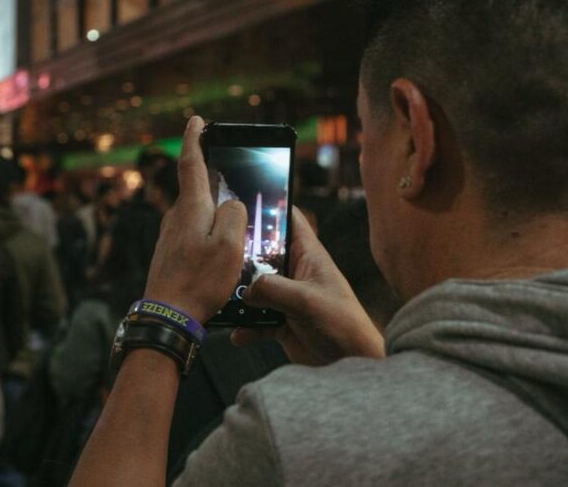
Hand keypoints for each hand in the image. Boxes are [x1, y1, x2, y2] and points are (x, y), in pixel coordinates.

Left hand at [143, 117, 248, 323]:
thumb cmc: (199, 282)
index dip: (195, 139)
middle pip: (198, 189)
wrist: (167, 315)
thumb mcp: (228, 246)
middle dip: (215, 182)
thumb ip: (233, 215)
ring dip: (215, 213)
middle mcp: (175, 216)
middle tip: (235, 180)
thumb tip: (231, 204)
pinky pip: (194, 233)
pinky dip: (209, 233)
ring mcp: (170, 234)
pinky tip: (222, 250)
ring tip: (238, 227)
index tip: (196, 121)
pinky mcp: (171, 252)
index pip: (191, 163)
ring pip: (198, 214)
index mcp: (190, 208)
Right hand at [231, 207, 385, 364]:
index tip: (240, 204)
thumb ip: (272, 289)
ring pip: (253, 287)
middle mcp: (295, 272)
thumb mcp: (306, 300)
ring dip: (238, 296)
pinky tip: (237, 334)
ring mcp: (286, 297)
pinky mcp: (280, 321)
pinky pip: (254, 320)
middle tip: (216, 255)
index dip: (269, 207)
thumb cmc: (342, 325)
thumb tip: (244, 291)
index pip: (289, 219)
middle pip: (262, 253)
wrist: (351, 364)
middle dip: (240, 256)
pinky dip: (245, 327)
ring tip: (220, 300)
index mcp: (308, 255)